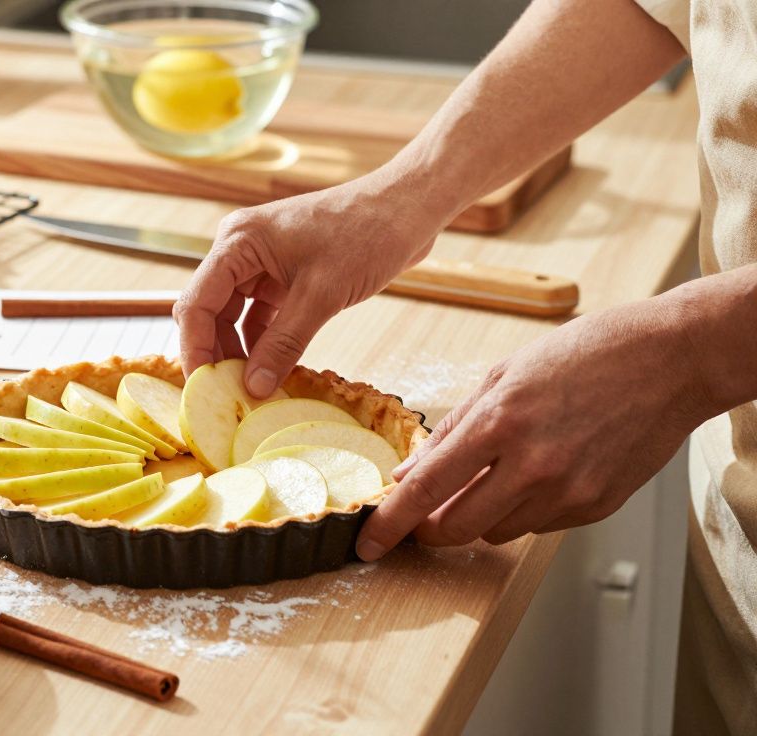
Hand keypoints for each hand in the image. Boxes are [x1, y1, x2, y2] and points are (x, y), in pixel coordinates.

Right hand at [173, 170, 451, 395]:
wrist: (408, 208)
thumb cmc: (366, 233)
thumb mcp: (321, 295)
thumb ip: (283, 344)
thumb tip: (253, 389)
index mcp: (238, 242)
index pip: (197, 303)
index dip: (195, 348)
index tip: (204, 389)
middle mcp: (241, 250)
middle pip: (210, 312)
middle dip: (216, 354)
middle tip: (226, 398)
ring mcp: (261, 263)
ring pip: (234, 317)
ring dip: (241, 352)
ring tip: (250, 391)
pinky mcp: (283, 275)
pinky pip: (260, 316)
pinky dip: (264, 343)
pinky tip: (271, 371)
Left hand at [355, 299, 708, 560]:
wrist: (669, 360)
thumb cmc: (584, 355)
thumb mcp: (505, 375)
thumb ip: (453, 429)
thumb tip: (409, 473)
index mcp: (499, 422)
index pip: (425, 490)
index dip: (390, 524)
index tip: (368, 543)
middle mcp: (531, 464)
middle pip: (455, 528)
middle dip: (429, 529)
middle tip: (422, 515)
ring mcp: (567, 491)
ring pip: (495, 532)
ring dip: (478, 516)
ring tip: (495, 473)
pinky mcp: (595, 507)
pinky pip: (537, 526)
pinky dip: (521, 510)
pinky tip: (537, 473)